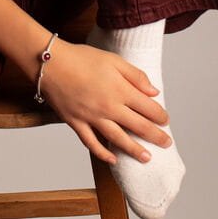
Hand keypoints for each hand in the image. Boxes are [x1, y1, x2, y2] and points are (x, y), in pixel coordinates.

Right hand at [39, 39, 172, 164]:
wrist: (51, 63)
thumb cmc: (81, 58)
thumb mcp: (113, 59)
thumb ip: (135, 76)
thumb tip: (153, 92)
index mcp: (120, 90)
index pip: (148, 108)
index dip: (160, 116)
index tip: (165, 120)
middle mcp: (109, 108)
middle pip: (138, 127)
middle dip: (155, 136)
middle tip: (166, 143)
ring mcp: (92, 118)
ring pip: (118, 140)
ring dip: (135, 150)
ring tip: (147, 158)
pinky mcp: (76, 123)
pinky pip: (92, 143)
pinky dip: (102, 154)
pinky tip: (113, 160)